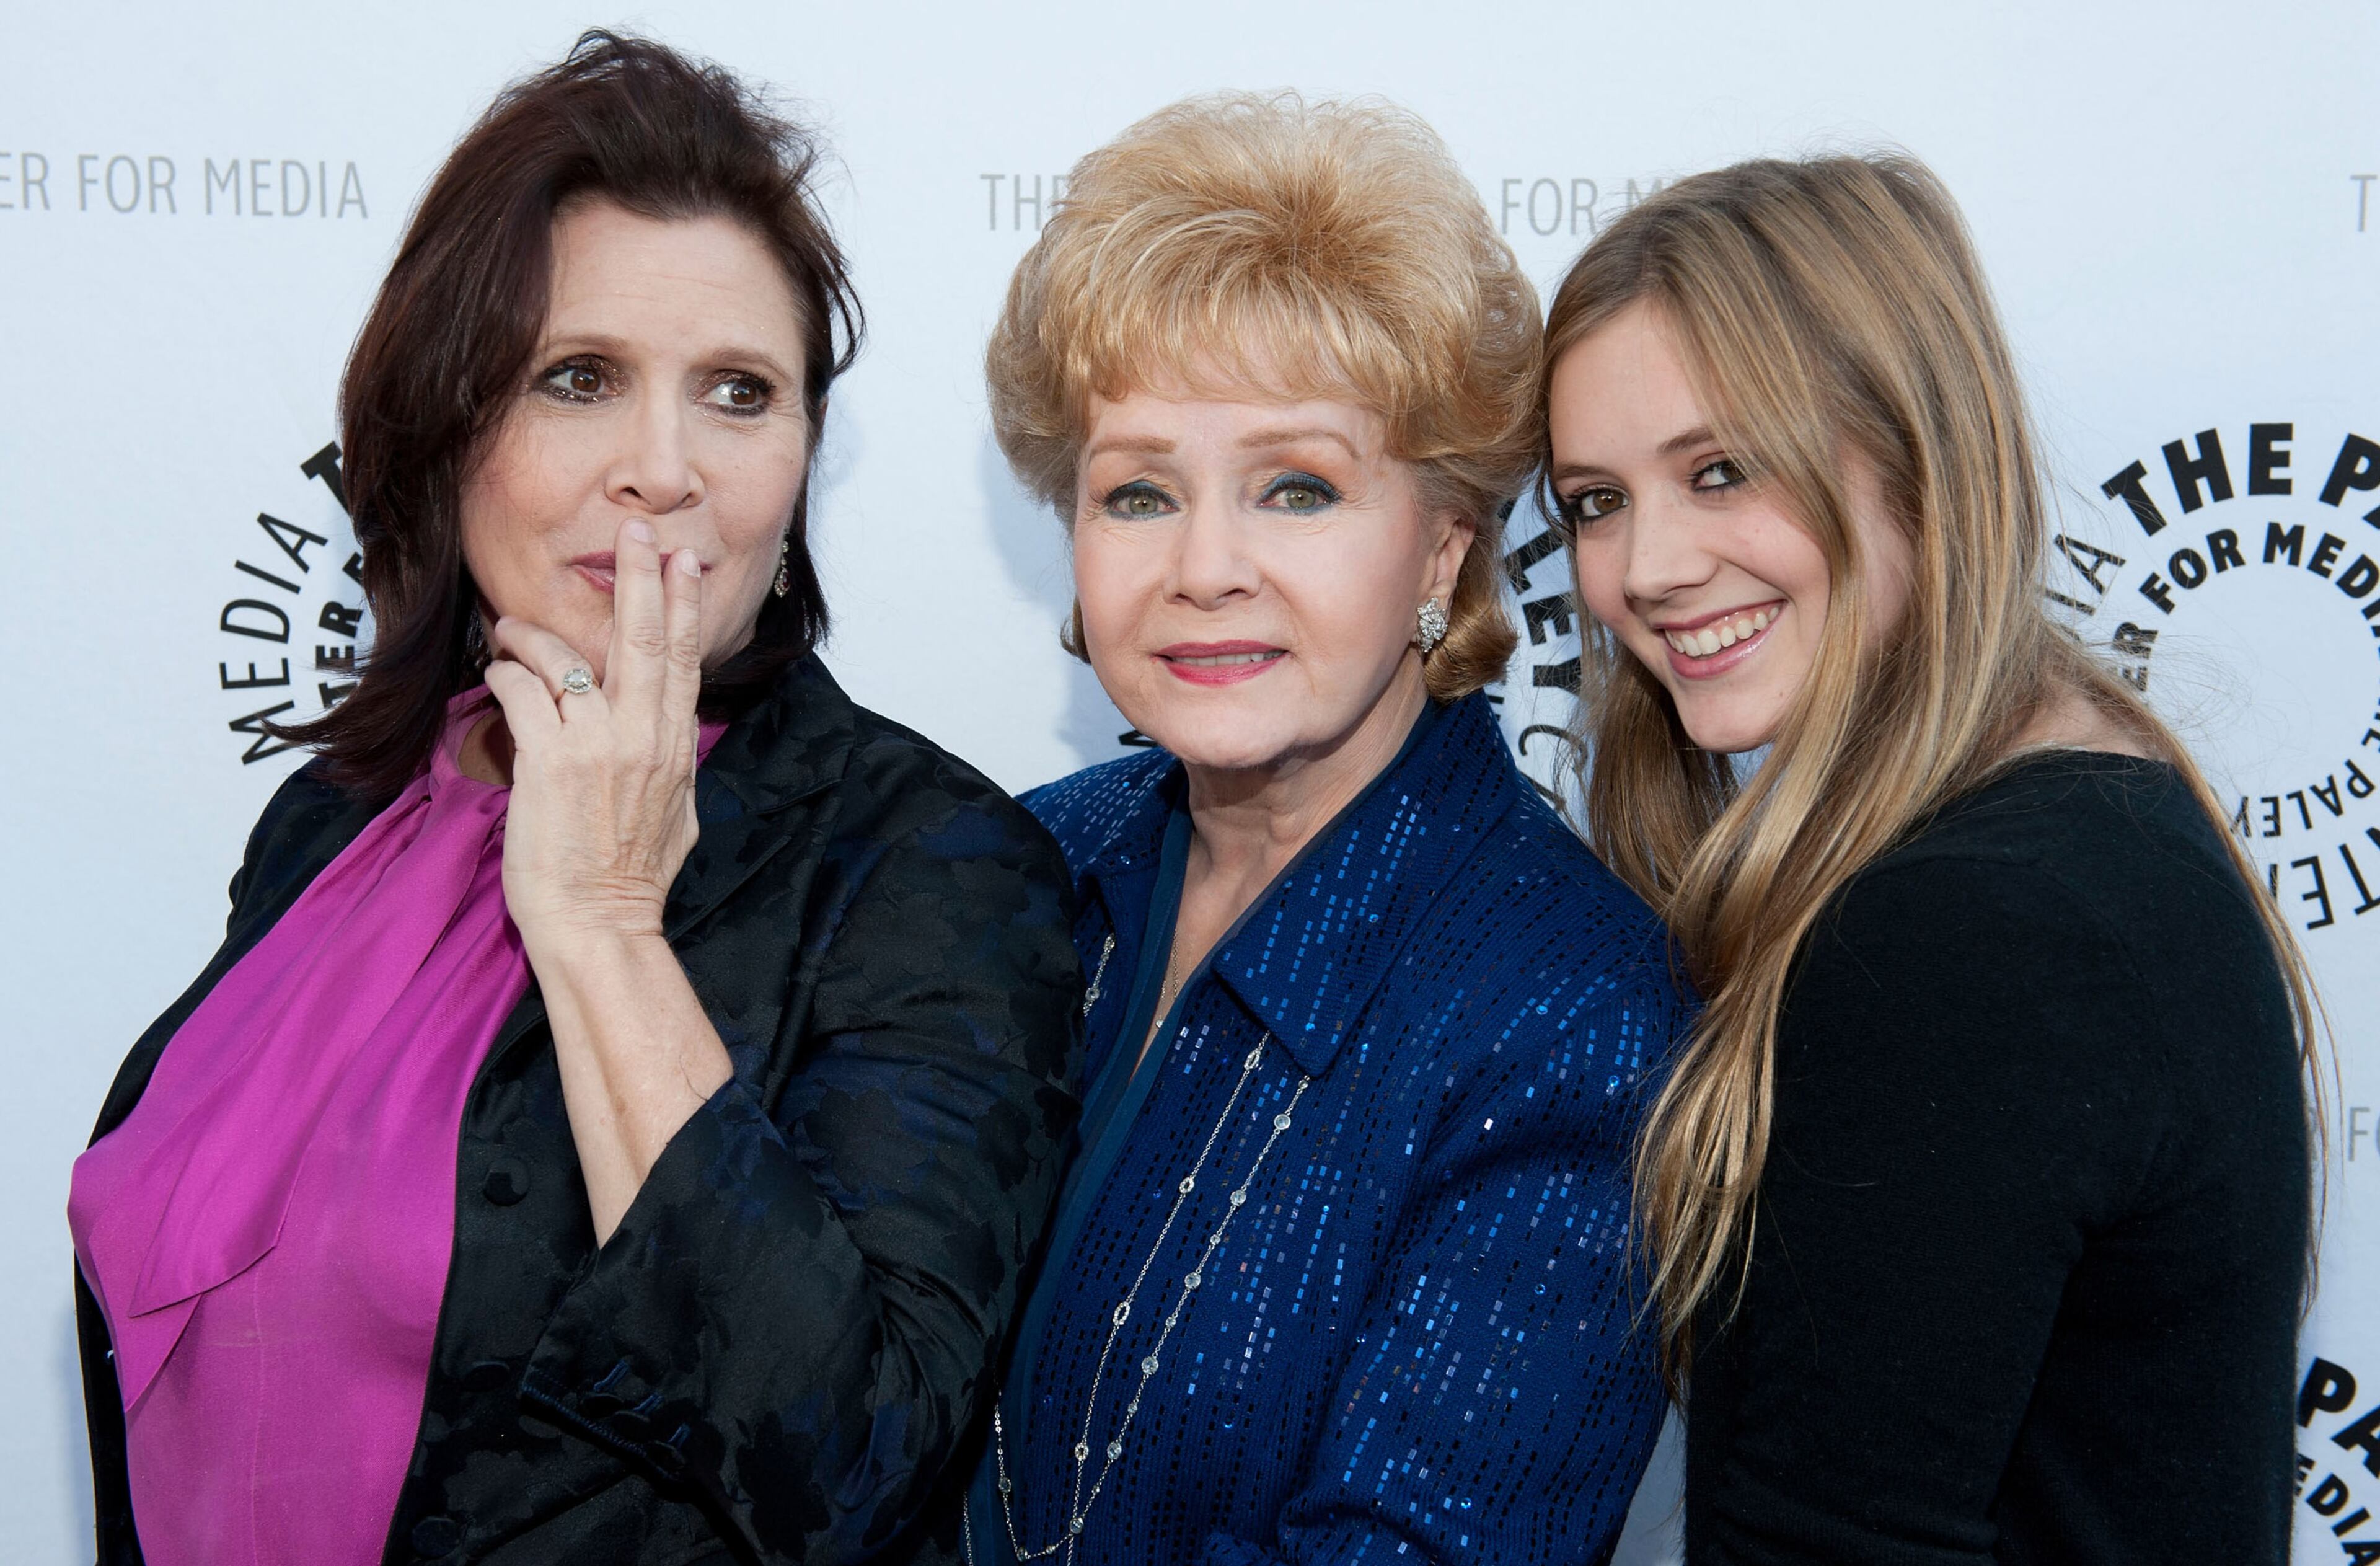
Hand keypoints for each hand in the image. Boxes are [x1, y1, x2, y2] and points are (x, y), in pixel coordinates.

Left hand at [484, 517, 704, 959]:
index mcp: (674, 748)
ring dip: (531, 632)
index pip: (684, 661)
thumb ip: (675, 765)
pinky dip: (505, 674)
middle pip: (645, 639)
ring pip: (566, 658)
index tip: (682, 563)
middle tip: (636, 529)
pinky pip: (523, 692)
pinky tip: (494, 673)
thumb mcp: (678, 815)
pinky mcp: (550, 761)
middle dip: (641, 578)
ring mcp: (598, 746)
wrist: (599, 924)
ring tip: (508, 625)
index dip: (682, 607)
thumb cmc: (632, 880)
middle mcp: (642, 737)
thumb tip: (675, 737)